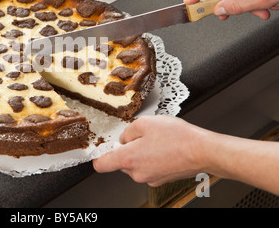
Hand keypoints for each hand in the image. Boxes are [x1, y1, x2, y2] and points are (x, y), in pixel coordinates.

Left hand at [93, 115, 207, 186]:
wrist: (203, 151)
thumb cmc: (177, 137)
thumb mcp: (145, 122)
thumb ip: (127, 131)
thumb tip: (124, 138)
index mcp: (128, 159)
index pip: (101, 165)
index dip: (99, 156)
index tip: (101, 149)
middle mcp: (137, 173)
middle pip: (121, 161)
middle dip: (128, 148)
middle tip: (142, 136)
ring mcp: (150, 178)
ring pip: (137, 163)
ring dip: (142, 152)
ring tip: (158, 140)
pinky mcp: (162, 179)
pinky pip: (150, 166)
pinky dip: (154, 158)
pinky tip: (165, 148)